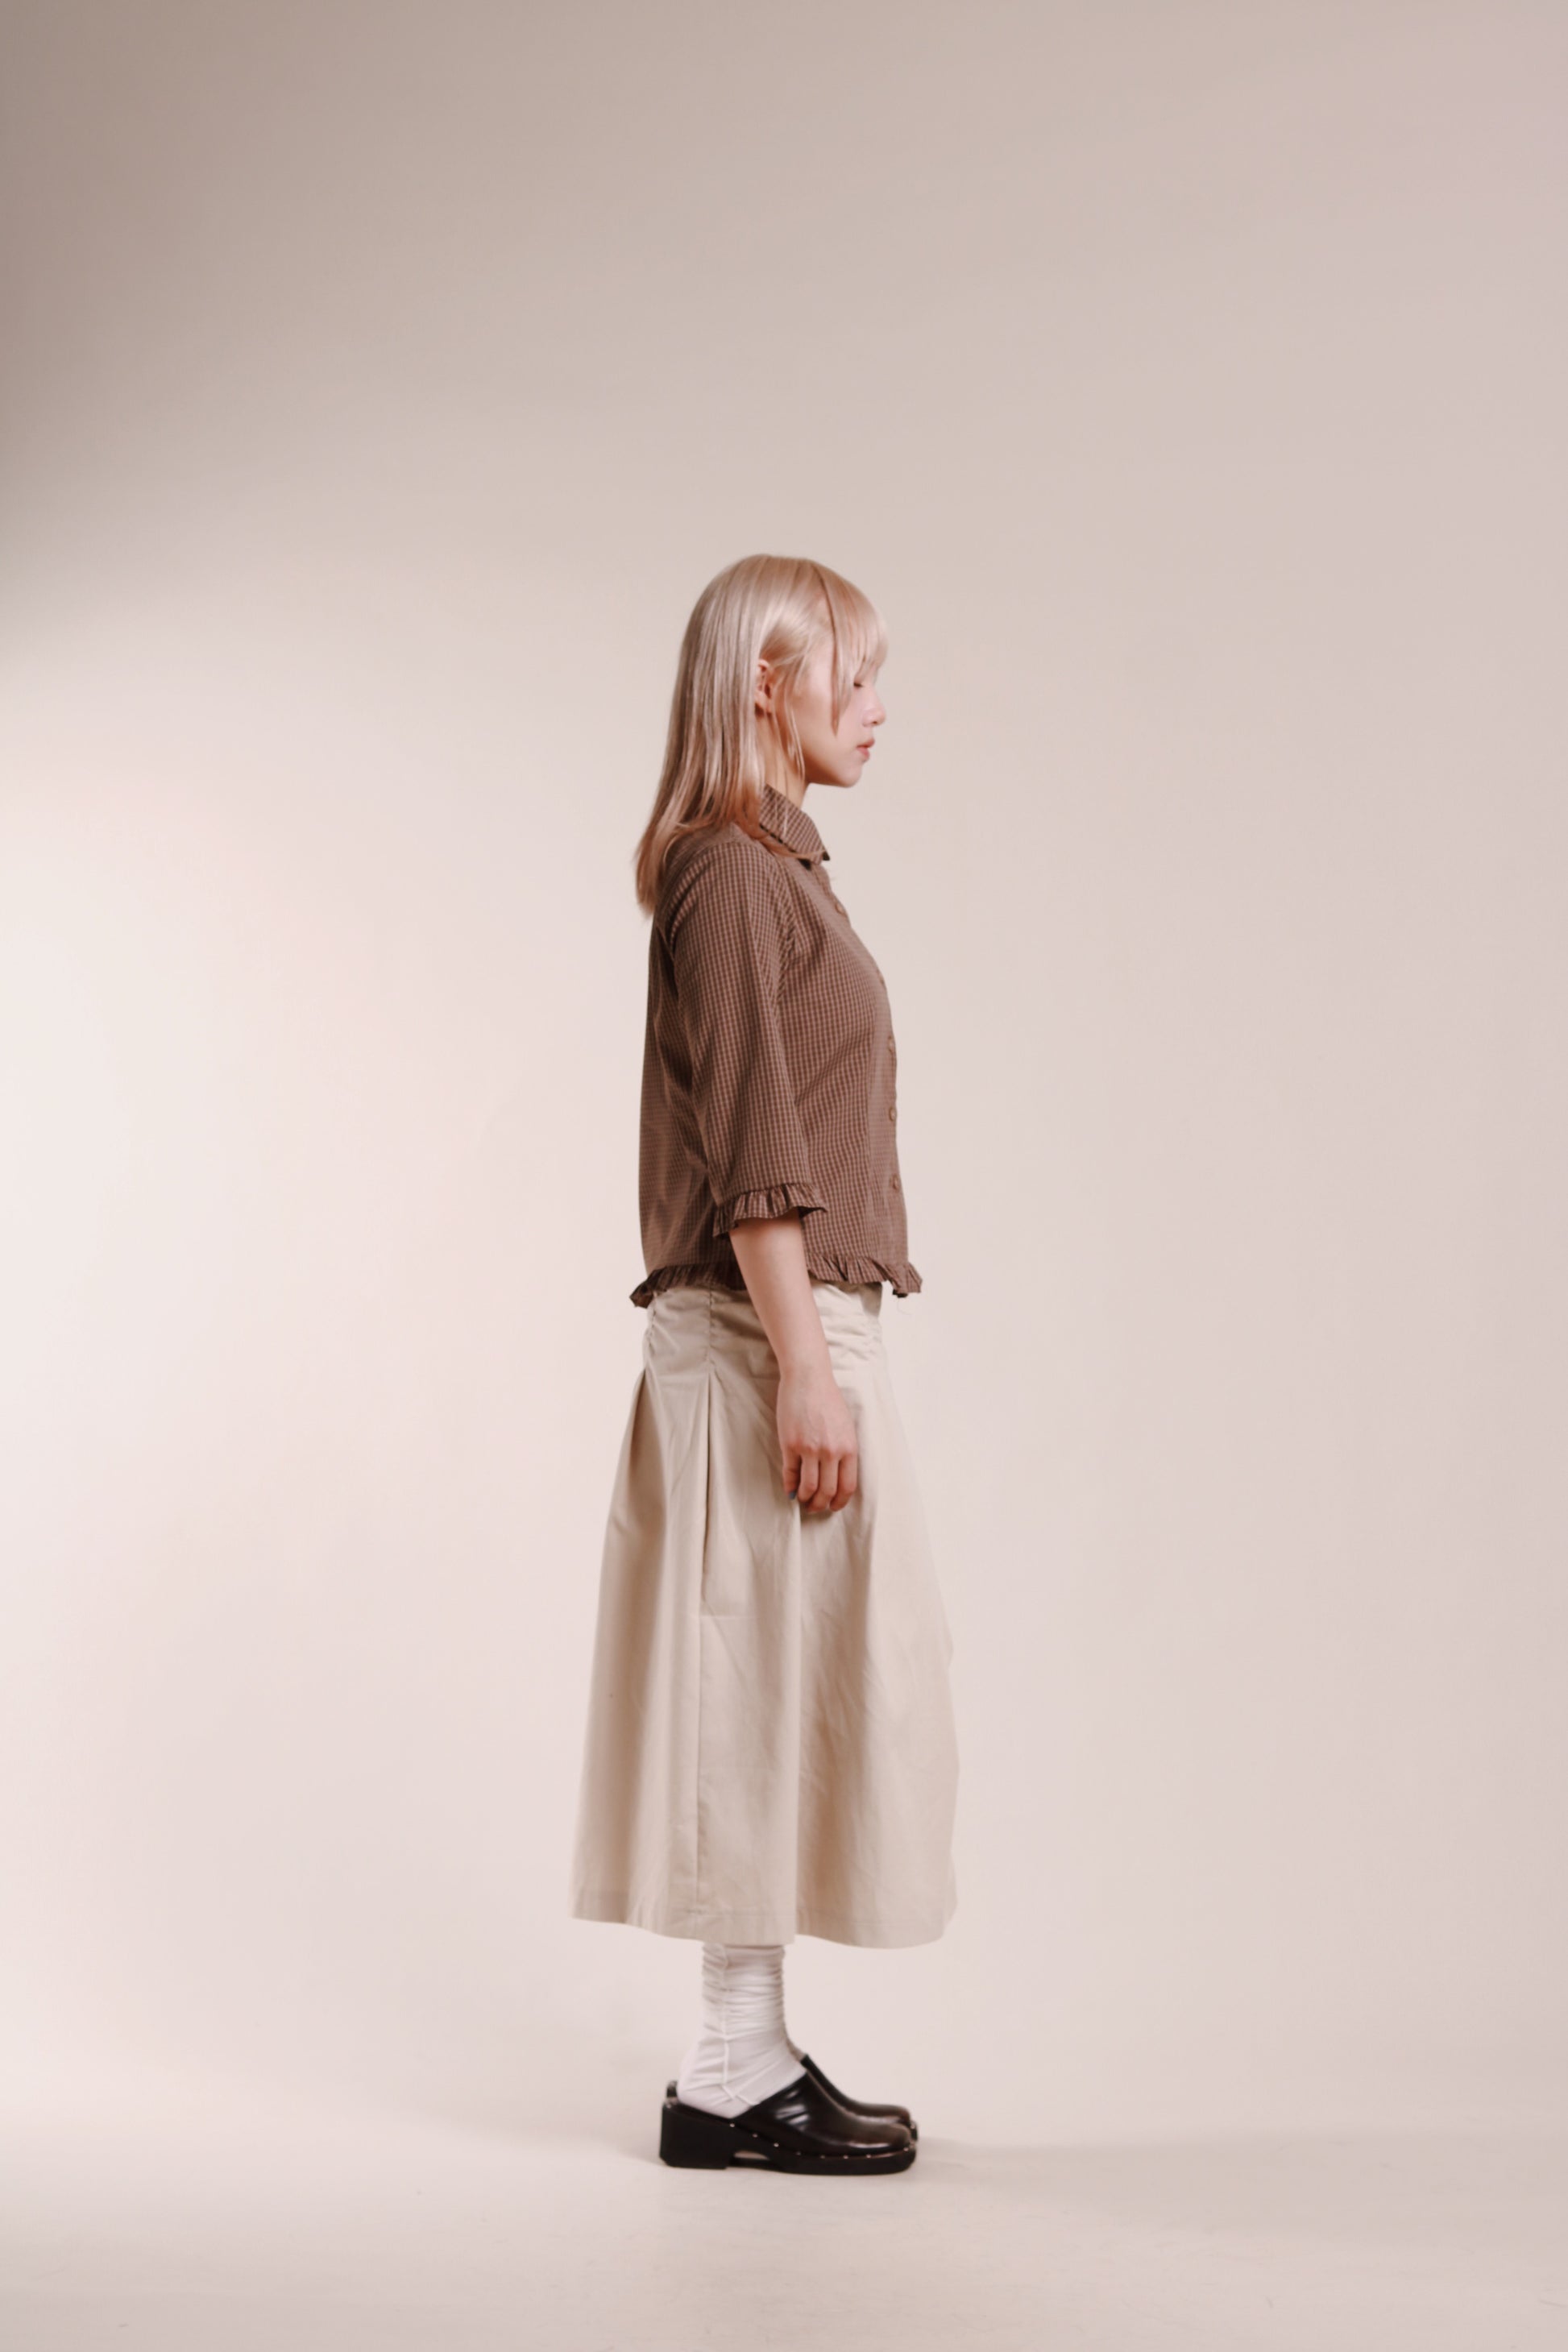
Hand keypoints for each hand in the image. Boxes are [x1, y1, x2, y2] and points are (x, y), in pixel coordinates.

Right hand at [777, 1363, 858, 1512]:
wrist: (808, 1378)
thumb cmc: (828, 1400)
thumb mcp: (845, 1427)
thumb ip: (843, 1452)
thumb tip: (835, 1477)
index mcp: (849, 1448)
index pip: (847, 1487)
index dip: (839, 1502)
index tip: (833, 1507)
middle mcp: (831, 1451)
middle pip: (827, 1491)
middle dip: (820, 1505)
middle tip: (814, 1508)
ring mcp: (810, 1448)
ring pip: (809, 1487)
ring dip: (805, 1499)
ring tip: (802, 1501)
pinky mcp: (790, 1444)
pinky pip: (790, 1474)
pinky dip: (790, 1486)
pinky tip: (790, 1490)